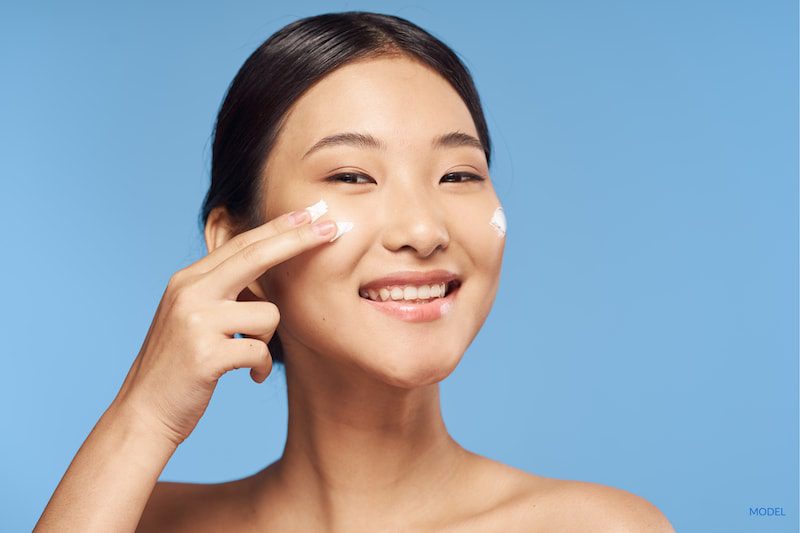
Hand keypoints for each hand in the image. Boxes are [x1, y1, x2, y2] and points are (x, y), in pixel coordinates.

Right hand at [112, 210, 339, 446]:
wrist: (144, 414)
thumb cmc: (179, 368)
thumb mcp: (192, 319)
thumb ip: (220, 293)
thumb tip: (265, 276)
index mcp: (187, 281)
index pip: (241, 244)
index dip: (279, 227)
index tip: (309, 214)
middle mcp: (189, 293)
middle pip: (256, 255)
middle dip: (299, 240)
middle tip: (332, 228)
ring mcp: (195, 322)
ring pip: (268, 314)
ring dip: (267, 340)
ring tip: (248, 356)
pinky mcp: (206, 355)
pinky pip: (261, 351)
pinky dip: (263, 367)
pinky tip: (250, 376)